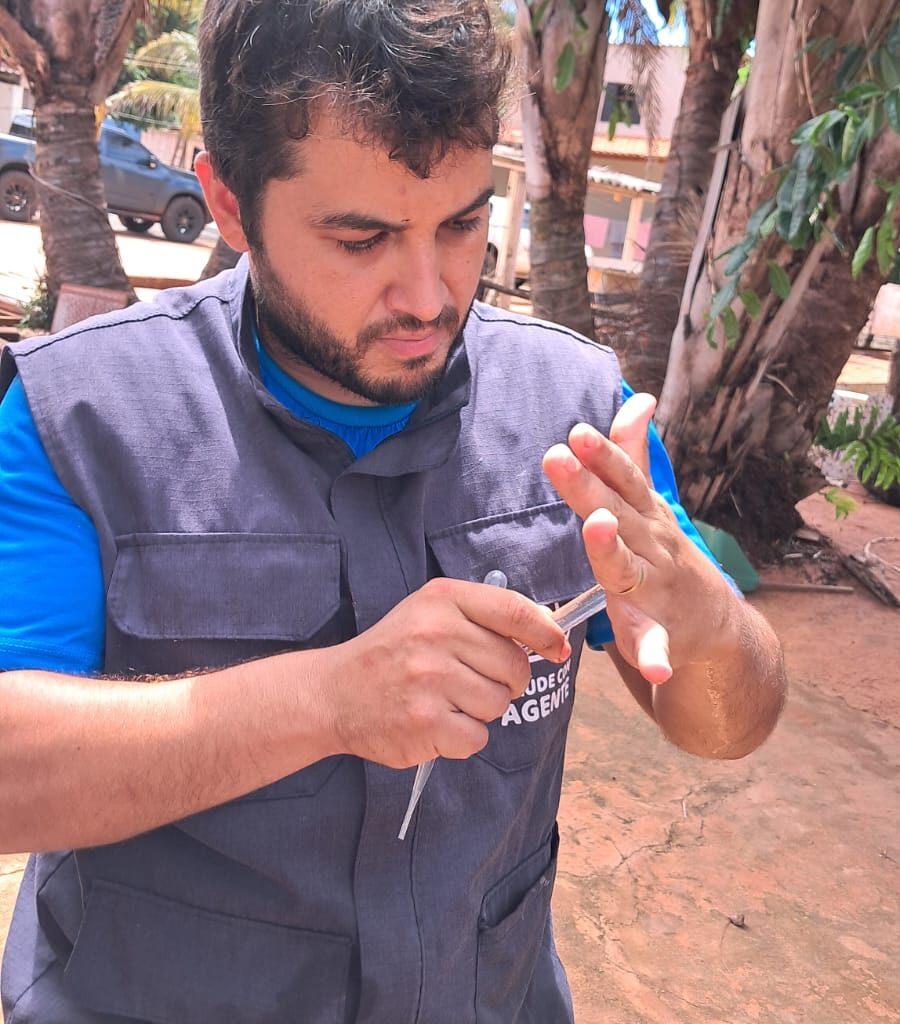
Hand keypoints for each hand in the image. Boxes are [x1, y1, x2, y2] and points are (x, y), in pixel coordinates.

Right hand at [320, 578, 569, 767]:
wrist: (334, 693)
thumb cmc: (394, 651)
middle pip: (514, 666)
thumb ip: (486, 616)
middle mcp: (436, 635)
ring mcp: (429, 680)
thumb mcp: (432, 612)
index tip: (557, 649)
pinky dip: (462, 737)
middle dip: (506, 680)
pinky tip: (434, 721)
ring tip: (444, 699)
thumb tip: (551, 636)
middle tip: (471, 680)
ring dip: (481, 709)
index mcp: (442, 600)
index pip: (515, 612)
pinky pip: (477, 737)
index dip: (546, 634)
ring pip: (499, 704)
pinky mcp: (425, 723)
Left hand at [542, 393, 735, 684]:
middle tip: (558, 457)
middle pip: (616, 513)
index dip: (601, 456)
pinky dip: (658, 656)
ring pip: (628, 568)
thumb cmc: (668, 558)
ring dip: (612, 550)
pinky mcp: (660, 634)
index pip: (622, 481)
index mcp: (645, 519)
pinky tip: (658, 666)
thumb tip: (636, 399)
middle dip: (588, 486)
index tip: (576, 432)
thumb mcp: (651, 507)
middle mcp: (652, 548)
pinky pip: (658, 646)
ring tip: (596, 528)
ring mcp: (657, 591)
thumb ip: (635, 456)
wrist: (718, 627)